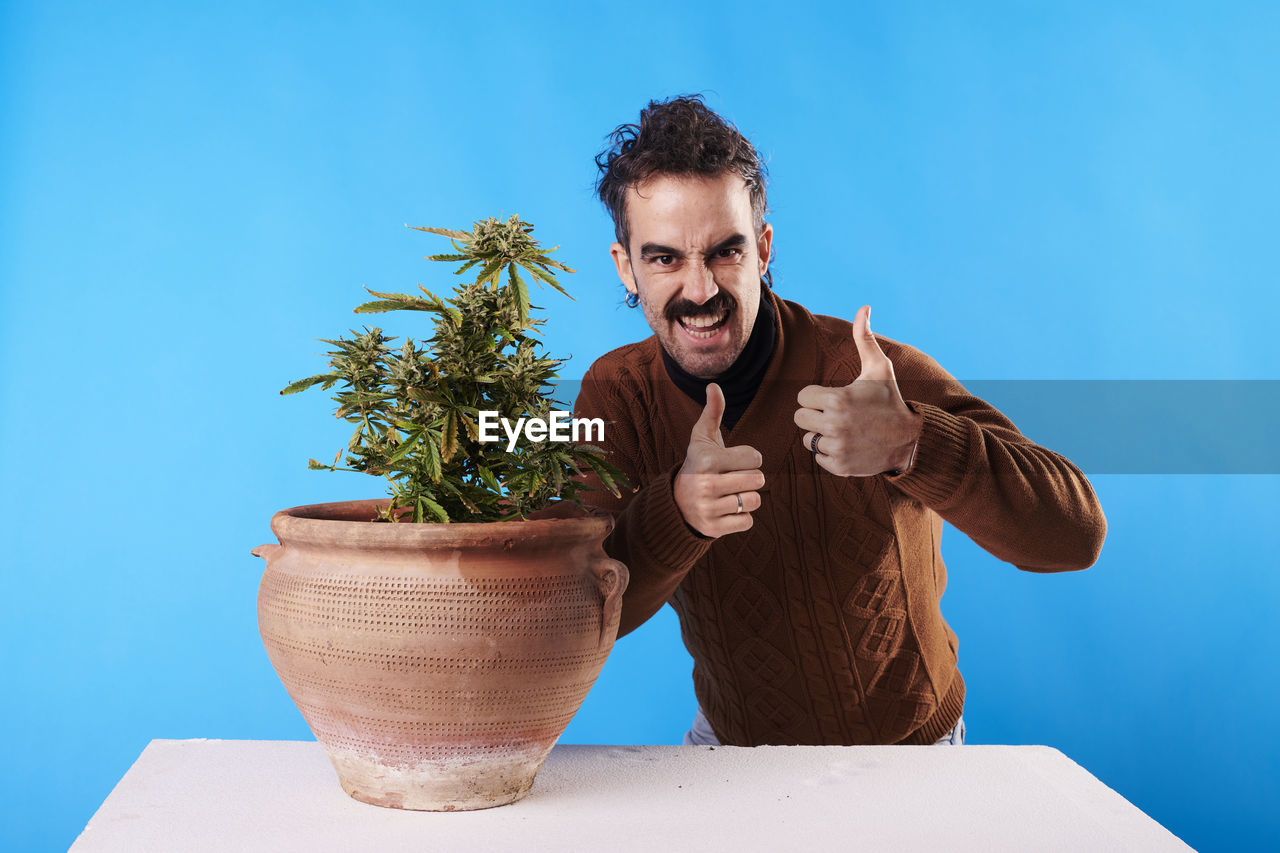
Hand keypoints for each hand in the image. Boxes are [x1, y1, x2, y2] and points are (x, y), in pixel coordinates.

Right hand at [674, 383, 764, 537]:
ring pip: (754, 501)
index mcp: (707, 460)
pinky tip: (727, 510)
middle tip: (733, 478)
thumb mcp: (702, 437)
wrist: (676, 502)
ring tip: (732, 493)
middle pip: (758, 480)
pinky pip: (748, 522)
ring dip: (748, 497)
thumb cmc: (698, 463)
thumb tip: (714, 385)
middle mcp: (706, 485)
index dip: (748, 459)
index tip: (732, 461)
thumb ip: (712, 412)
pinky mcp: (713, 528)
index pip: (755, 458)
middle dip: (750, 478)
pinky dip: (742, 517)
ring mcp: (709, 508)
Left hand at [793, 305, 922, 476]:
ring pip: (808, 439)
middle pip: (800, 418)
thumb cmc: (891, 401)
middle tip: (838, 414)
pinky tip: (849, 445)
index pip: (802, 397)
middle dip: (815, 415)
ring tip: (845, 430)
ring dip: (822, 434)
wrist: (910, 440)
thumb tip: (864, 307)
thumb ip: (865, 339)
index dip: (816, 396)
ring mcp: (836, 448)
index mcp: (837, 400)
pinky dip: (830, 453)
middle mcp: (834, 425)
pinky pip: (818, 457)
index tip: (834, 398)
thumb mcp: (879, 369)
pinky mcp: (839, 466)